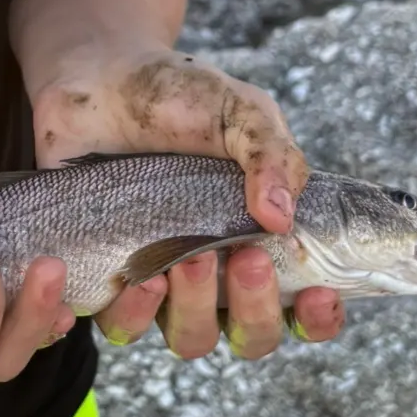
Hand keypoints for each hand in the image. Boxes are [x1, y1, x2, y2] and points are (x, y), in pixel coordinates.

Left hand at [34, 48, 344, 359]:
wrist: (97, 78)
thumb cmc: (178, 97)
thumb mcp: (240, 112)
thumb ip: (270, 156)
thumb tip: (281, 219)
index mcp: (259, 239)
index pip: (301, 305)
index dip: (317, 318)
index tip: (319, 292)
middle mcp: (216, 272)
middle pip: (250, 335)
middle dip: (255, 308)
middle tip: (247, 256)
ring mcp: (162, 279)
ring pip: (188, 339)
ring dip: (197, 311)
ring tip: (190, 259)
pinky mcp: (106, 277)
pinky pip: (119, 326)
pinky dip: (132, 315)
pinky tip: (137, 277)